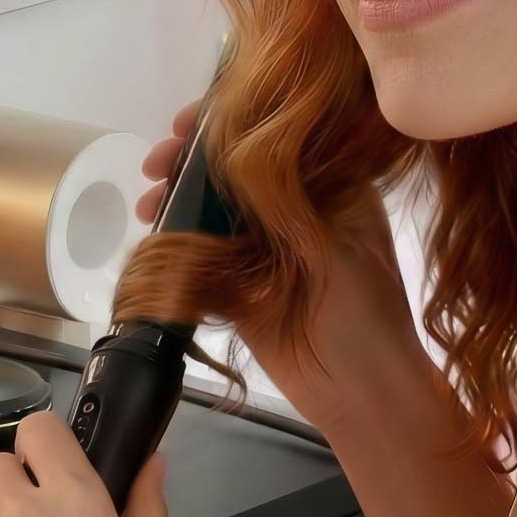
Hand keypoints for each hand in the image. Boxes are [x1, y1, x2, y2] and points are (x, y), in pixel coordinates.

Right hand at [137, 107, 427, 432]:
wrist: (361, 395)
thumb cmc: (366, 315)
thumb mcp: (336, 246)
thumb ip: (290, 201)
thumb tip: (239, 152)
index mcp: (334, 189)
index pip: (278, 137)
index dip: (231, 120)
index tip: (189, 121)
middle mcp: (297, 211)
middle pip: (236, 171)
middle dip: (192, 161)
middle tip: (157, 164)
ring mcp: (265, 249)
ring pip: (213, 210)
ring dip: (177, 200)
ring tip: (149, 203)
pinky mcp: (238, 286)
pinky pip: (200, 255)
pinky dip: (173, 242)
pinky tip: (151, 235)